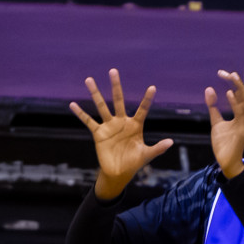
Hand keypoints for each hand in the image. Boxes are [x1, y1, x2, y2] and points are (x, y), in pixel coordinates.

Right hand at [69, 69, 173, 200]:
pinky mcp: (98, 133)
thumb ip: (158, 148)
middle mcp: (121, 122)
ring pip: (101, 106)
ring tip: (89, 79)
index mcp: (135, 126)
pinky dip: (81, 113)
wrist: (119, 173)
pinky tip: (72, 104)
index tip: (153, 87)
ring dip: (95, 93)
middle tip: (113, 71)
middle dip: (116, 86)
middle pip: (118, 100)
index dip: (147, 99)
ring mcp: (109, 126)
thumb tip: (171, 142)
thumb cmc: (134, 163)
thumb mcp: (146, 155)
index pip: (142, 109)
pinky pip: (88, 121)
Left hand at [205, 70, 243, 179]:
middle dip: (236, 82)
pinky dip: (236, 103)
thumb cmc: (223, 144)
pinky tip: (229, 94)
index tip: (222, 73)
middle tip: (226, 72)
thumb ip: (213, 108)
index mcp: (241, 115)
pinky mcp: (242, 131)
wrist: (226, 162)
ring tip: (230, 76)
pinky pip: (241, 114)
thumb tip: (209, 89)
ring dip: (238, 88)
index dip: (233, 82)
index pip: (240, 94)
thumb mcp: (216, 123)